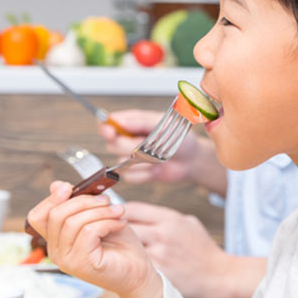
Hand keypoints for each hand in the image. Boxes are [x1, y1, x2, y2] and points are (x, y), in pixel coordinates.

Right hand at [27, 181, 161, 297]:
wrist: (137, 271)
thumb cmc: (119, 244)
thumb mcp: (97, 216)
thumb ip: (78, 203)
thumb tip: (57, 185)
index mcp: (56, 240)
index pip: (38, 216)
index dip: (52, 198)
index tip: (71, 188)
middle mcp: (56, 252)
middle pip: (55, 215)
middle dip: (84, 201)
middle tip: (107, 201)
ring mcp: (66, 260)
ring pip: (73, 222)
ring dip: (100, 211)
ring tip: (118, 212)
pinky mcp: (81, 264)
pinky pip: (88, 232)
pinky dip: (107, 222)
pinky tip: (120, 223)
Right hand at [98, 109, 227, 195]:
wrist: (191, 160)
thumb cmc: (180, 138)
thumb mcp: (163, 125)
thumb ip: (141, 122)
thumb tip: (119, 121)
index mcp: (132, 123)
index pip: (108, 123)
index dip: (105, 127)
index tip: (110, 131)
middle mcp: (128, 139)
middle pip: (111, 144)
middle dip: (129, 146)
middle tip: (147, 144)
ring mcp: (130, 157)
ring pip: (121, 162)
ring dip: (141, 161)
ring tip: (158, 156)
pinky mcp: (136, 172)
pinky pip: (131, 176)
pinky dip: (145, 173)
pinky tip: (157, 168)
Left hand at [124, 202, 265, 297]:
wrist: (219, 276)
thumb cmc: (202, 249)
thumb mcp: (188, 223)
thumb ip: (164, 217)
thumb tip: (140, 213)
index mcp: (169, 218)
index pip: (131, 208)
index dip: (120, 212)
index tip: (116, 218)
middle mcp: (162, 234)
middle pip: (124, 226)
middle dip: (116, 231)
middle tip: (114, 237)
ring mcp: (159, 255)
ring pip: (127, 247)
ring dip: (122, 249)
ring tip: (122, 252)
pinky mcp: (158, 274)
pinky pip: (136, 265)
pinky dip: (132, 265)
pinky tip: (132, 267)